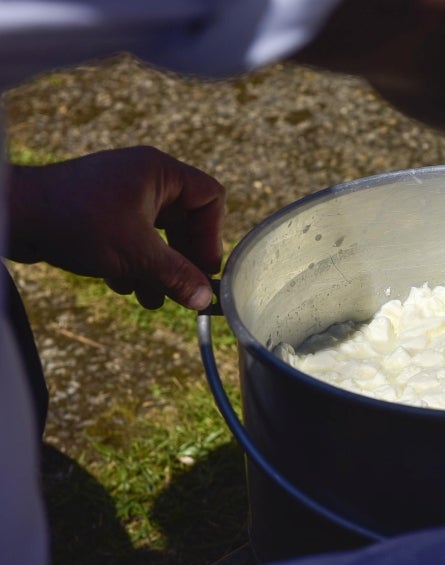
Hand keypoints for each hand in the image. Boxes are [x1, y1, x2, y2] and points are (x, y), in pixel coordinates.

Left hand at [8, 146, 224, 309]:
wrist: (12, 216)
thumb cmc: (76, 221)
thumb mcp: (137, 254)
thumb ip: (176, 275)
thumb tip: (204, 299)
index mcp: (160, 173)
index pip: (210, 198)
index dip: (211, 235)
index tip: (203, 267)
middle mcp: (144, 179)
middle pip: (185, 221)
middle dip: (182, 259)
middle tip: (184, 289)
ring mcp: (121, 194)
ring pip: (158, 234)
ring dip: (158, 268)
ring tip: (153, 298)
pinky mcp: (100, 212)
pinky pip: (132, 238)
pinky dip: (134, 263)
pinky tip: (124, 286)